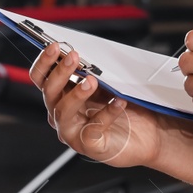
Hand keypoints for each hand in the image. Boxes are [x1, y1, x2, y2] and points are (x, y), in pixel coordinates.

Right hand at [30, 42, 164, 168]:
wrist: (150, 136)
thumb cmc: (127, 109)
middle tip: (74, 57)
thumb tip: (91, 56)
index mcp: (62, 96)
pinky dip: (106, 113)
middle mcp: (62, 114)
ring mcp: (72, 131)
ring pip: (63, 111)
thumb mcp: (109, 86)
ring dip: (76, 94)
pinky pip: (92, 128)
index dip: (44, 62)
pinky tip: (119, 102)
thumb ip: (96, 73)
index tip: (55, 46)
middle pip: (49, 91)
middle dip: (60, 72)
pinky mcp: (89, 146)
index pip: (42, 78)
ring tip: (92, 81)